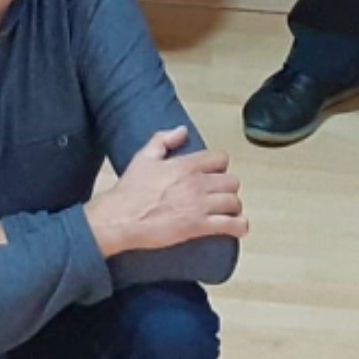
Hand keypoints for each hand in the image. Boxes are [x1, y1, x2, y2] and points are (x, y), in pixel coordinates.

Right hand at [86, 127, 246, 257]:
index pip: (220, 159)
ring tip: (228, 213)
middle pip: (231, 182)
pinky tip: (238, 228)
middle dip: (228, 189)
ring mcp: (199, 205)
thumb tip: (182, 130)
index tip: (215, 174)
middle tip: (220, 196)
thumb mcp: (143, 157)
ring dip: (233, 208)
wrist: (120, 218)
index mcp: (186, 165)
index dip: (220, 167)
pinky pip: (231, 224)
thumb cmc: (129, 191)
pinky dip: (239, 226)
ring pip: (234, 202)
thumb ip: (163, 139)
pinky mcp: (198, 226)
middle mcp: (197, 182)